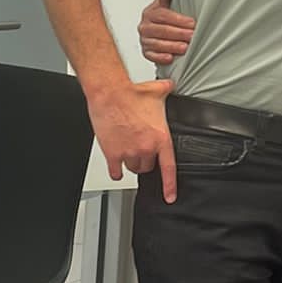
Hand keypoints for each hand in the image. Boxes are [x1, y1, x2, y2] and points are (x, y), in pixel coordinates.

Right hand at [86, 77, 176, 200]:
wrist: (110, 93)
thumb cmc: (131, 93)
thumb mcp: (158, 91)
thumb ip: (167, 90)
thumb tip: (171, 85)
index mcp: (160, 138)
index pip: (168, 168)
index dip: (170, 185)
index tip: (170, 197)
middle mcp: (146, 148)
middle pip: (148, 167)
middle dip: (146, 160)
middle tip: (141, 150)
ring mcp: (128, 153)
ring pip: (133, 168)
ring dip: (132, 163)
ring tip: (129, 151)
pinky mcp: (112, 154)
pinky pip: (116, 171)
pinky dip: (116, 170)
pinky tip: (116, 165)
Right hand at [138, 0, 195, 66]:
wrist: (158, 32)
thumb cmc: (165, 17)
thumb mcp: (166, 3)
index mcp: (150, 13)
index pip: (163, 15)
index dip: (178, 20)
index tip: (191, 23)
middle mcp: (145, 26)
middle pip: (161, 30)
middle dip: (178, 34)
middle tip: (192, 36)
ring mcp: (145, 40)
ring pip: (157, 44)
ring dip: (171, 46)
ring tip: (184, 47)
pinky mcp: (146, 52)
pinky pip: (151, 56)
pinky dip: (160, 57)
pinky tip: (170, 58)